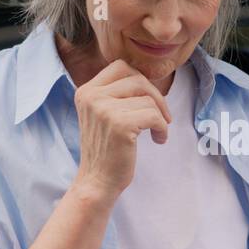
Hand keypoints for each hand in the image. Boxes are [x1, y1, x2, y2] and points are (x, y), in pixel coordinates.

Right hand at [71, 59, 171, 199]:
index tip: (149, 100)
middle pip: (137, 79)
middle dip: (156, 96)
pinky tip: (159, 139)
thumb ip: (115, 93)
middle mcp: (91, 96)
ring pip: (148, 99)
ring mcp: (104, 109)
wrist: (97, 182)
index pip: (121, 66)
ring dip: (160, 116)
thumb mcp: (102, 114)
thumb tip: (146, 76)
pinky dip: (163, 128)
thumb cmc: (106, 149)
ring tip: (157, 132)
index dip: (141, 81)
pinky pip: (154, 116)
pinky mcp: (120, 124)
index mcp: (86, 91)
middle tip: (162, 117)